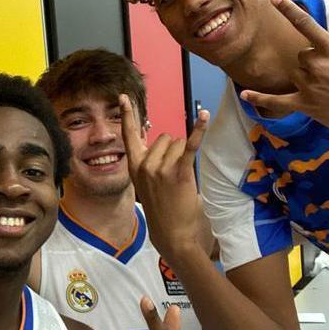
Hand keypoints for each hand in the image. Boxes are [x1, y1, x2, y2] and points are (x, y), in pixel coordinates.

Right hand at [121, 94, 208, 260]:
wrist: (171, 233)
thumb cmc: (161, 209)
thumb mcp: (146, 184)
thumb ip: (149, 162)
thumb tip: (164, 142)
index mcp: (134, 166)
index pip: (128, 135)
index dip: (128, 115)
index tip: (123, 97)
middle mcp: (144, 164)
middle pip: (164, 138)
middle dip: (172, 150)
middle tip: (172, 176)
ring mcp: (160, 168)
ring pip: (177, 143)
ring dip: (183, 156)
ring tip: (180, 179)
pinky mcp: (178, 172)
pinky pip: (190, 145)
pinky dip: (199, 130)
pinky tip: (205, 116)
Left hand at [239, 0, 328, 144]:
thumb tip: (320, 62)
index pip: (305, 25)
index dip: (288, 10)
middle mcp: (318, 64)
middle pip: (301, 57)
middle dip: (313, 65)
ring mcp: (311, 85)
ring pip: (295, 75)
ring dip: (305, 81)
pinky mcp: (307, 105)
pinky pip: (276, 100)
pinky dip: (259, 97)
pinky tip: (245, 94)